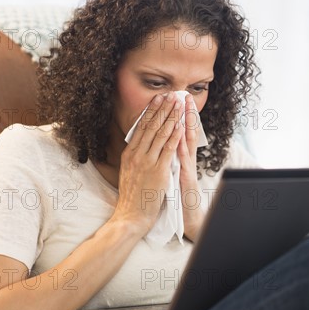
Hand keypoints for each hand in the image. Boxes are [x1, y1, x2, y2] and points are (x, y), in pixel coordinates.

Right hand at [112, 93, 183, 234]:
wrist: (131, 215)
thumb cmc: (132, 195)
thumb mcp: (128, 171)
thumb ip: (135, 156)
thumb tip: (140, 142)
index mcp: (129, 153)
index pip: (141, 127)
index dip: (151, 111)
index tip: (158, 99)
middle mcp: (137, 155)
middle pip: (151, 126)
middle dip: (162, 109)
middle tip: (170, 94)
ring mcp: (147, 162)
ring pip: (160, 134)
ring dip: (170, 117)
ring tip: (178, 104)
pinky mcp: (158, 171)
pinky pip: (168, 149)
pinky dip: (174, 136)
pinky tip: (180, 125)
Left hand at [177, 93, 205, 240]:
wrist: (187, 219)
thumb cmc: (178, 198)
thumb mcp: (173, 174)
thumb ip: (171, 159)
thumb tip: (167, 145)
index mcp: (181, 158)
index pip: (180, 132)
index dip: (179, 115)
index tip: (177, 99)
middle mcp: (186, 160)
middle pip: (187, 132)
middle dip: (185, 113)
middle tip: (184, 95)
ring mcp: (187, 168)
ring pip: (188, 142)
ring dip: (187, 123)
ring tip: (184, 107)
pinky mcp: (186, 177)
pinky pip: (184, 158)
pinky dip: (182, 144)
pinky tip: (180, 133)